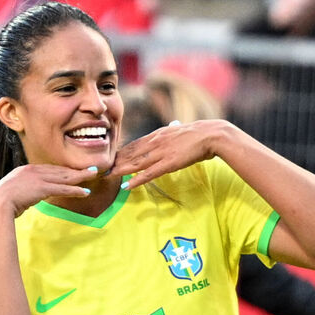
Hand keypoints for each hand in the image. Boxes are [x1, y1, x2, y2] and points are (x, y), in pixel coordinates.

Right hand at [0, 163, 97, 219]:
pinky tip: (85, 192)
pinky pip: (63, 189)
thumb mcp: (9, 194)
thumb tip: (20, 201)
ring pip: (64, 177)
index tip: (72, 171)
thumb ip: (18, 193)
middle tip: (91, 168)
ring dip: (80, 176)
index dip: (62, 170)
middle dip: (75, 170)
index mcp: (23, 170)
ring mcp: (37, 179)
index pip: (47, 169)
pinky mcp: (42, 188)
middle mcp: (32, 171)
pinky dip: (75, 190)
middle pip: (59, 170)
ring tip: (93, 175)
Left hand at [109, 119, 229, 190]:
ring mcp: (161, 153)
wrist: (212, 134)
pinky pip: (149, 173)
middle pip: (130, 153)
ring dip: (120, 170)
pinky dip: (137, 180)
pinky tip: (126, 185)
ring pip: (136, 163)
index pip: (134, 144)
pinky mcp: (169, 163)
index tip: (110, 158)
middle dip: (115, 161)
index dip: (121, 152)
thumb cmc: (199, 134)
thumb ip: (170, 134)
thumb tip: (170, 128)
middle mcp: (156, 142)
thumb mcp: (179, 131)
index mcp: (158, 134)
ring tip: (108, 177)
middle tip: (102, 168)